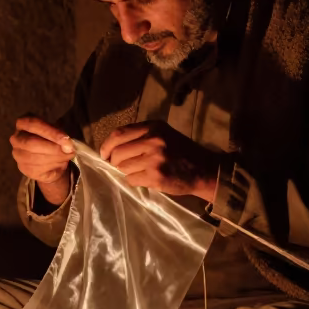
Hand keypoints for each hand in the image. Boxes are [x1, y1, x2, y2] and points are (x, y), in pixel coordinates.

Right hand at [10, 116, 74, 206]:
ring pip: (36, 158)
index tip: (66, 139)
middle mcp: (16, 138)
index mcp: (23, 123)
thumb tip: (67, 146)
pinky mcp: (22, 168)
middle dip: (53, 148)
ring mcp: (17, 154)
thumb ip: (61, 136)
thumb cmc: (52, 140)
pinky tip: (59, 163)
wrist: (50, 160)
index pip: (33, 124)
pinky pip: (38, 168)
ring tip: (66, 156)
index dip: (50, 131)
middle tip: (69, 150)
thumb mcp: (57, 132)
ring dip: (56, 158)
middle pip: (31, 143)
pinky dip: (53, 166)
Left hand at [99, 120, 217, 201]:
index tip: (104, 154)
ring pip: (123, 167)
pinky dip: (134, 180)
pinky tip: (146, 179)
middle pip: (118, 152)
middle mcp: (153, 140)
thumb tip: (111, 147)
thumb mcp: (164, 134)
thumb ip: (141, 136)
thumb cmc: (182, 151)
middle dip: (114, 162)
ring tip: (139, 171)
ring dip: (126, 172)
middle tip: (119, 166)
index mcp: (153, 127)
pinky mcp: (156, 176)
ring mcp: (154, 159)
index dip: (107, 145)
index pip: (119, 134)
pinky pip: (132, 179)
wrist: (204, 170)